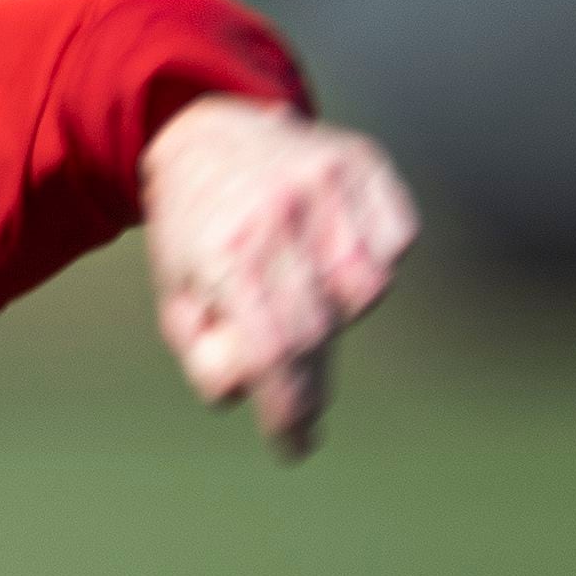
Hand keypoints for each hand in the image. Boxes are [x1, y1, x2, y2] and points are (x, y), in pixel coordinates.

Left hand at [139, 96, 416, 458]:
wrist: (206, 133)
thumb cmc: (194, 233)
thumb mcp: (178, 298)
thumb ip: (207, 357)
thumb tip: (252, 392)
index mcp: (225, 249)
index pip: (273, 349)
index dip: (288, 407)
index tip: (293, 441)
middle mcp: (278, 210)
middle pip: (321, 329)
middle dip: (311, 379)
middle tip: (300, 402)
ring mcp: (325, 181)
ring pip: (368, 288)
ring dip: (343, 310)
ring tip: (306, 295)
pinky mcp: (363, 162)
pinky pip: (397, 241)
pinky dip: (374, 261)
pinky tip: (335, 253)